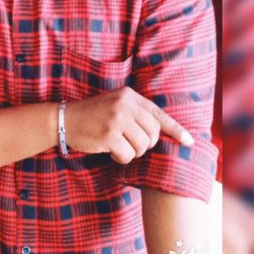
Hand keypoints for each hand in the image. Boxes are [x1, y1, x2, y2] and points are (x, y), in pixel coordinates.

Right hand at [64, 87, 193, 163]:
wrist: (64, 118)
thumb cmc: (93, 115)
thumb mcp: (116, 105)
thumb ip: (136, 113)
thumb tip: (161, 131)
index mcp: (129, 95)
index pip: (159, 113)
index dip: (176, 129)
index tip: (189, 142)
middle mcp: (125, 104)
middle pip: (153, 134)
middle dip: (145, 144)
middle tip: (129, 142)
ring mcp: (117, 119)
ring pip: (142, 146)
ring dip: (131, 152)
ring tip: (117, 145)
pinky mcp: (108, 135)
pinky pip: (128, 155)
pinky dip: (120, 158)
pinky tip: (109, 150)